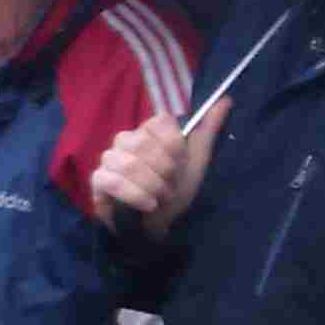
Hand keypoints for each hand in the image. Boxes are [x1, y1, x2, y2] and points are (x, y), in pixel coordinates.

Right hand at [92, 99, 228, 239]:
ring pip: (128, 164)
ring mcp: (109, 160)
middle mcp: (126, 140)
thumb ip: (208, 130)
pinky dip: (134, 194)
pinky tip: (147, 205)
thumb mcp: (197, 160)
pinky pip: (112, 181)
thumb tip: (226, 100)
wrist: (161, 224)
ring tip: (160, 199)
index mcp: (149, 131)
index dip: (172, 145)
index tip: (180, 163)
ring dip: (152, 185)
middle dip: (163, 170)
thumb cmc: (178, 191)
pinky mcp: (98, 180)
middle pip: (142, 143)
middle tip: (171, 187)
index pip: (158, 122)